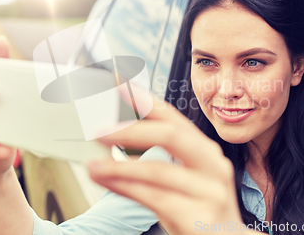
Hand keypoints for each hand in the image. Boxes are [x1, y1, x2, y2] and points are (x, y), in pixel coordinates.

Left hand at [87, 86, 246, 234]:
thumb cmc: (199, 206)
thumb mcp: (185, 176)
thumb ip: (159, 157)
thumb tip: (116, 137)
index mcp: (205, 150)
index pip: (173, 117)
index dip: (145, 100)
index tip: (118, 86)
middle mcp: (211, 165)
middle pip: (170, 135)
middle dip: (131, 129)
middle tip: (99, 129)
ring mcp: (208, 190)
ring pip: (157, 170)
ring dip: (119, 166)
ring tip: (92, 165)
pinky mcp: (198, 216)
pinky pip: (153, 198)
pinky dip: (124, 188)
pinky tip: (106, 182)